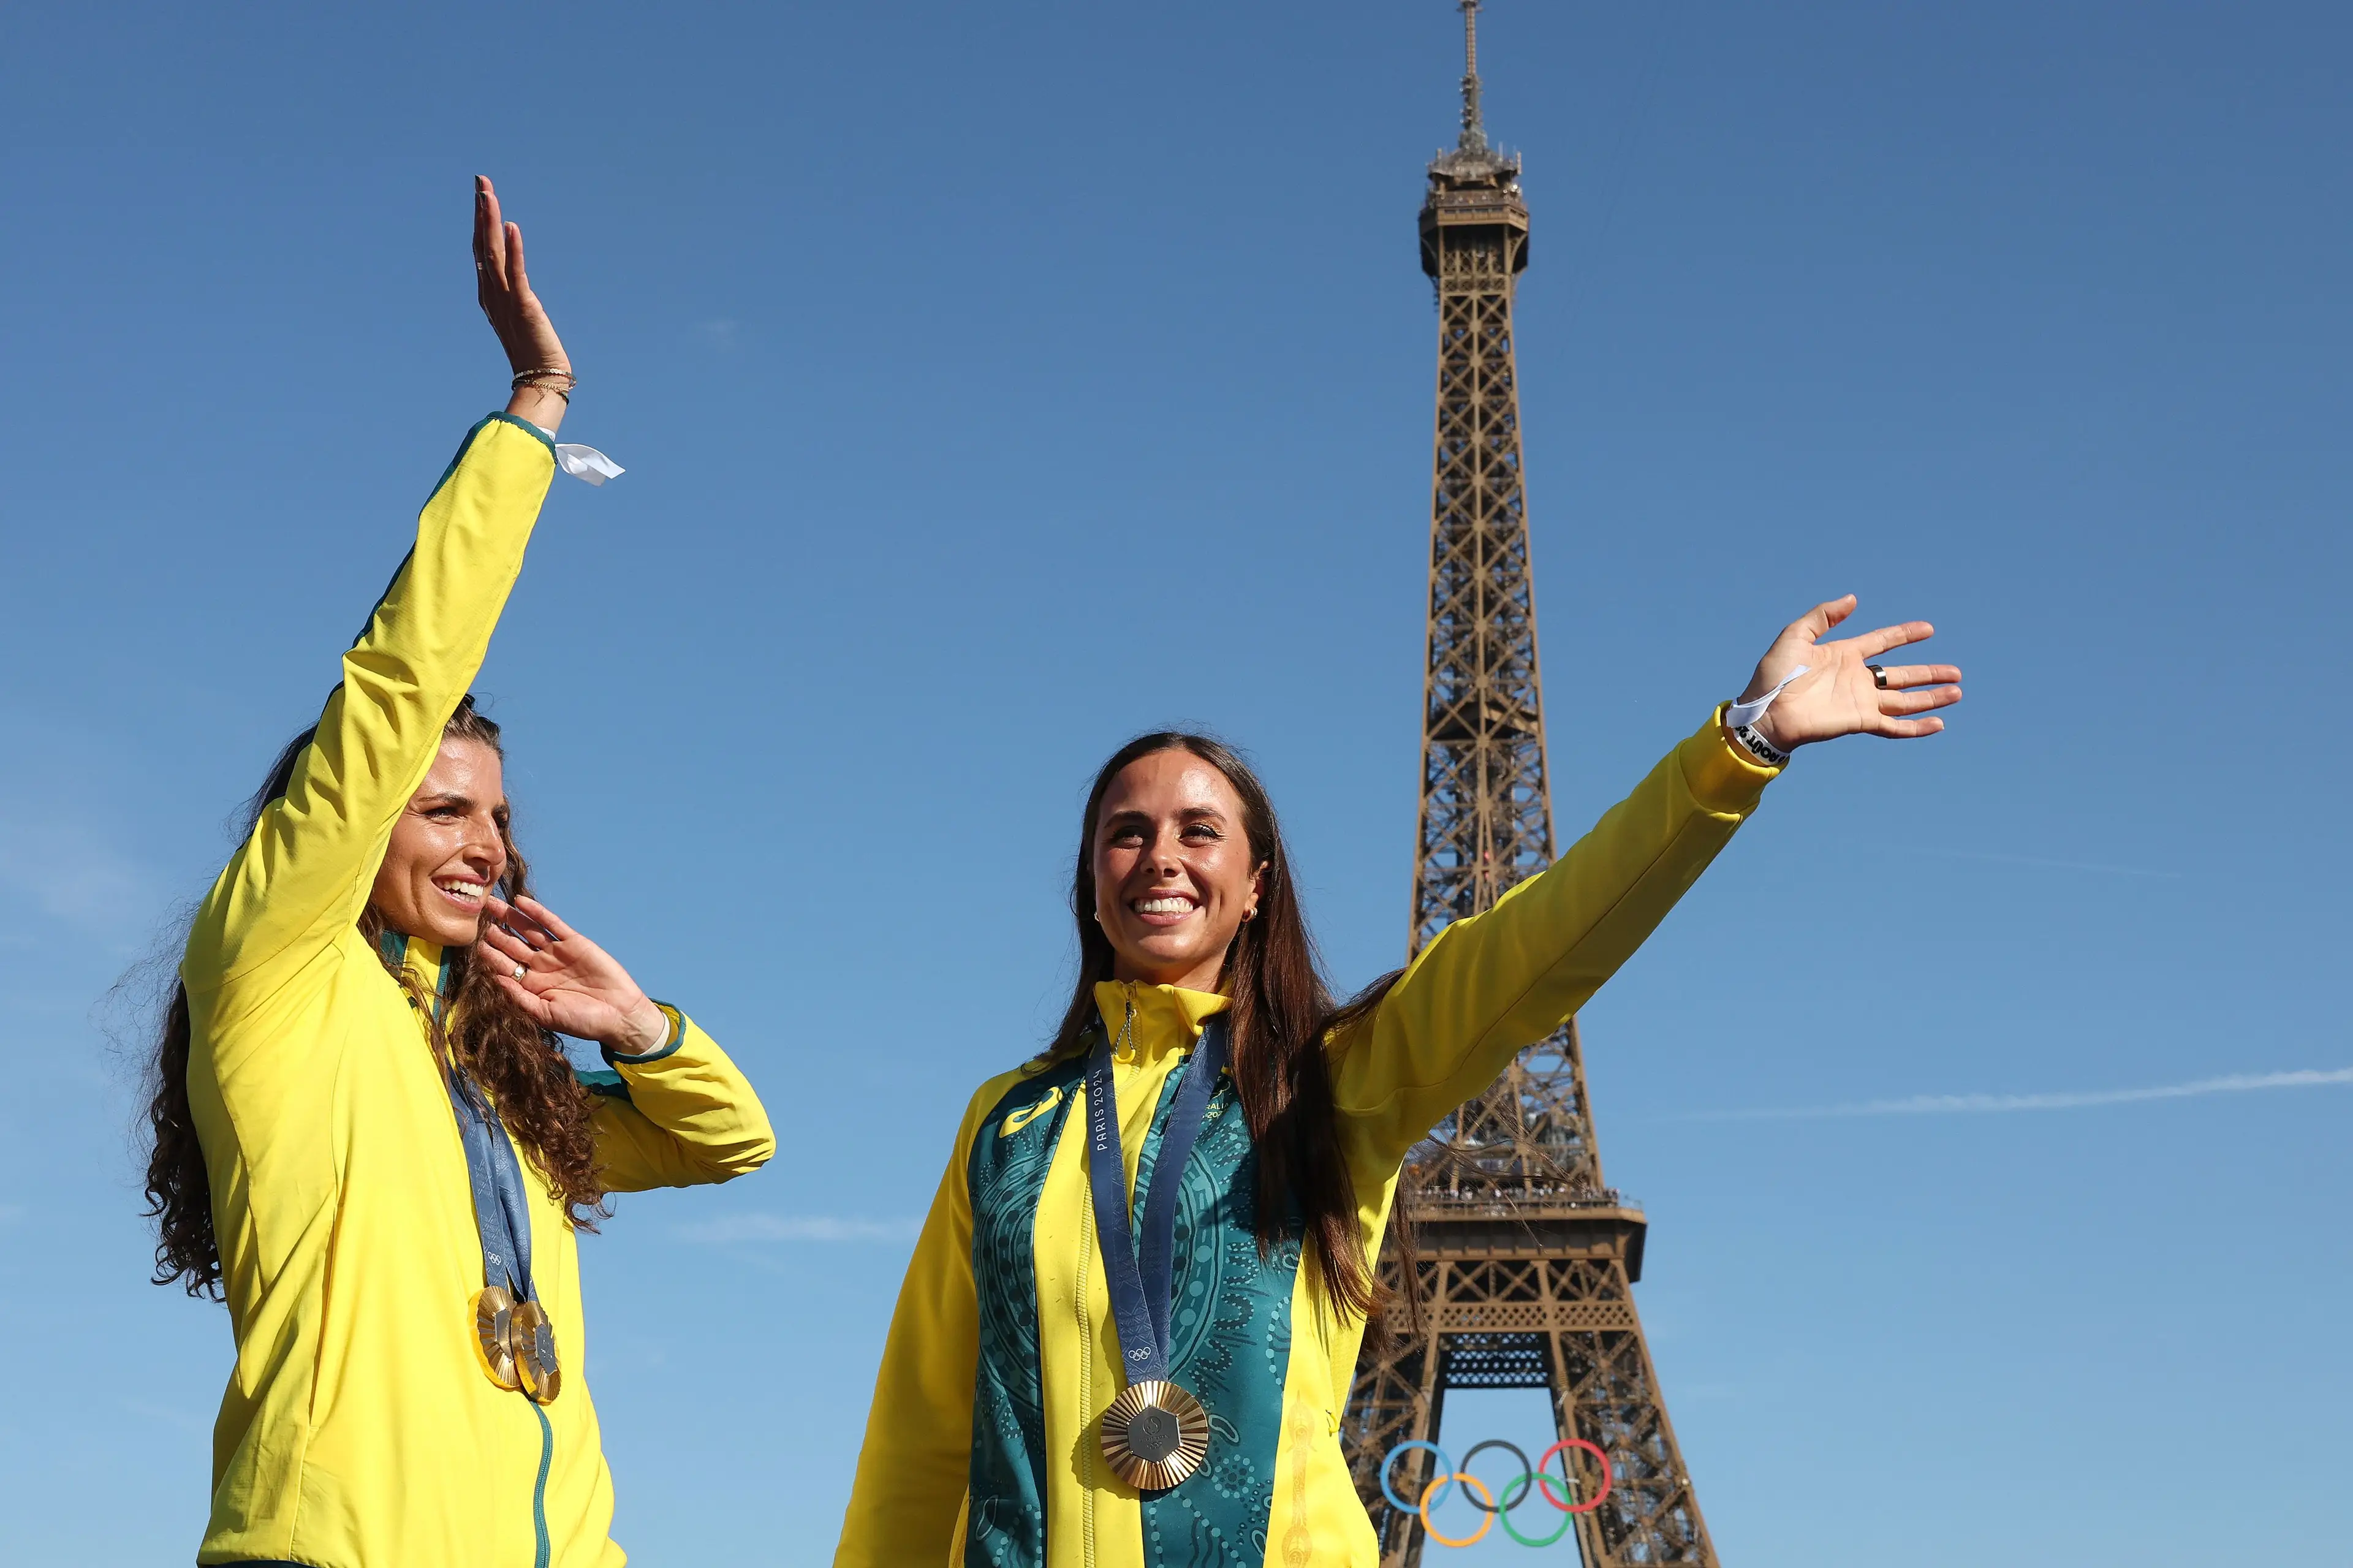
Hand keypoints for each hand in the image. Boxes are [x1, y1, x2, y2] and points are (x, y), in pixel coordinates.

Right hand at [472, 175, 570, 432]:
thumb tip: (516, 284)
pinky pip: (516, 272)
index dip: (480, 221)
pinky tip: (512, 226)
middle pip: (482, 244)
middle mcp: (492, 294)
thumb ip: (513, 296)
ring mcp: (505, 300)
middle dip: (481, 211)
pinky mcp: (524, 306)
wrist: (541, 380)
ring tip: (488, 193)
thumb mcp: (519, 317)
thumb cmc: (533, 352)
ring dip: (491, 221)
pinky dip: (514, 248)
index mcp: (489, 295)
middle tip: (481, 180)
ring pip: (493, 252)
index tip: (482, 194)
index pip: (482, 250)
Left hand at [476, 894, 670, 1055]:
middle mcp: (541, 966)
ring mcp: (557, 952)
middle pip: (512, 944)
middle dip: (494, 931)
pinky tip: (521, 902)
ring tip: (492, 903)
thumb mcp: (545, 1014)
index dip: (489, 954)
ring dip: (510, 917)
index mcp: (532, 985)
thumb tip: (495, 979)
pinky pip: (552, 924)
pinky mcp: (574, 942)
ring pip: (528, 930)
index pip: (504, 966)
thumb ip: (520, 997)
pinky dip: (537, 912)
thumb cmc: (582, 1021)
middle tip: (477, 914)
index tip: (472, 942)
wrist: (619, 1015)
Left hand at [1740, 594, 1961, 750]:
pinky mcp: (1860, 721)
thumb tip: (1853, 600)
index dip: (1905, 635)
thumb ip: (1824, 616)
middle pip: (1902, 675)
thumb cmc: (1774, 675)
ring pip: (1905, 700)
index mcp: (1844, 655)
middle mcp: (1857, 679)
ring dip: (1931, 697)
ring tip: (1957, 692)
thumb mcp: (1796, 635)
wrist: (1766, 711)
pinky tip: (1938, 724)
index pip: (1883, 642)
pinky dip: (1916, 727)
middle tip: (1956, 672)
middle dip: (1929, 673)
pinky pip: (1894, 726)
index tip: (1928, 629)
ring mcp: (1861, 701)